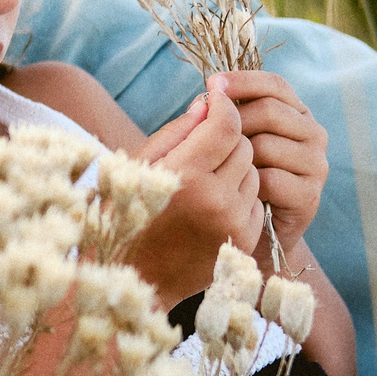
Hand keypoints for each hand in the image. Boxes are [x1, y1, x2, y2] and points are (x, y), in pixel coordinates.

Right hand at [127, 75, 266, 305]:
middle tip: (201, 146)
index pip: (226, 125)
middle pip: (243, 146)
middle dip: (225, 139)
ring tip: (203, 180)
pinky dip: (237, 196)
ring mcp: (232, 222)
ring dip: (233, 168)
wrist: (131, 278)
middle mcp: (214, 198)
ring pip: (252, 172)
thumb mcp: (136, 168)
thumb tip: (206, 105)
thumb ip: (175, 133)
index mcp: (184, 175)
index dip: (224, 105)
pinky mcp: (243, 240)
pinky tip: (209, 205)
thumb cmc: (123, 215)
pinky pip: (254, 201)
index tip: (216, 97)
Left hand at [216, 68, 328, 258]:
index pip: (275, 85)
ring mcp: (316, 164)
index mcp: (295, 113)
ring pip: (266, 145)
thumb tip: (204, 98)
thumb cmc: (234, 177)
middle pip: (269, 111)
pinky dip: (246, 184)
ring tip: (223, 171)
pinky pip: (269, 178)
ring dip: (236, 157)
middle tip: (208, 139)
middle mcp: (313, 134)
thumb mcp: (227, 141)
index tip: (211, 83)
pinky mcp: (310, 195)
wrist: (251, 231)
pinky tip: (237, 191)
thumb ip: (222, 117)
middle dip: (232, 122)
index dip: (243, 80)